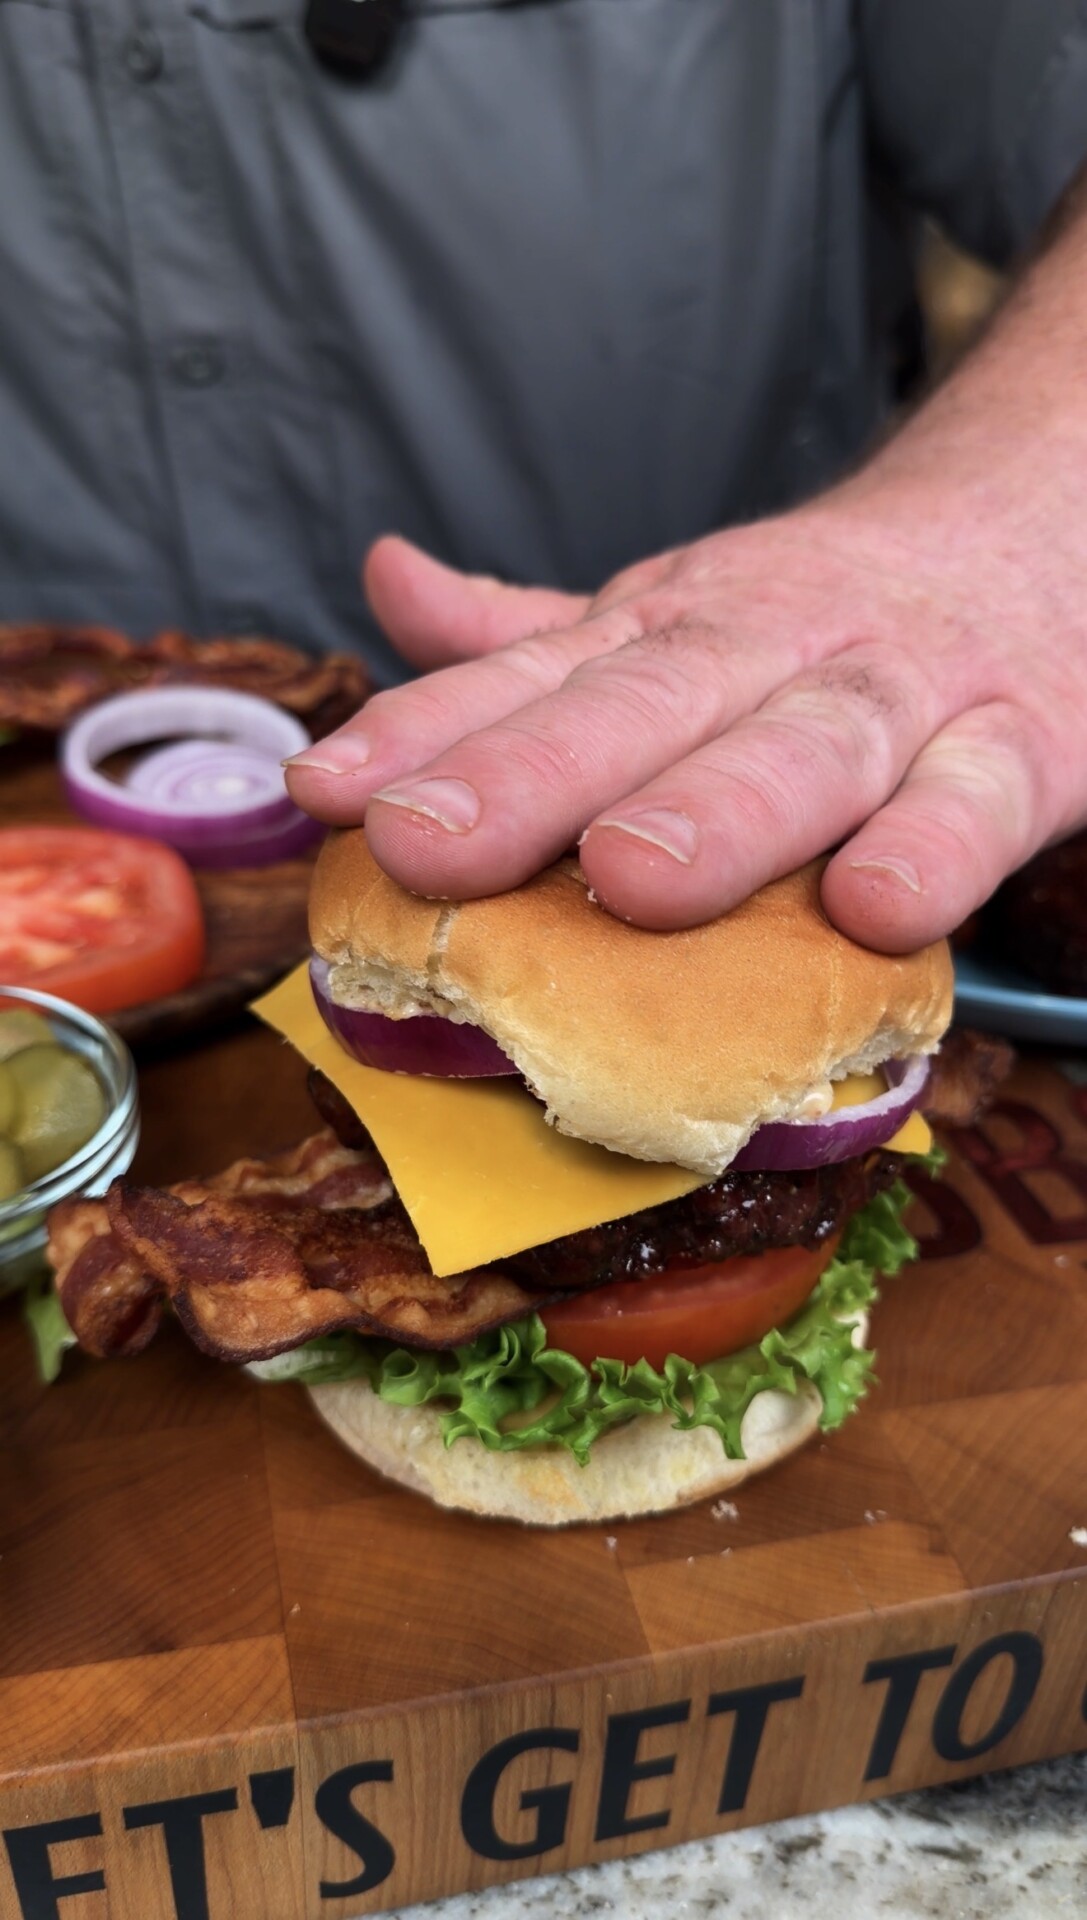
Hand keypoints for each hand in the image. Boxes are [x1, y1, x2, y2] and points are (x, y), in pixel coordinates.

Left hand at [284, 505, 1085, 952]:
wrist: (1049, 523)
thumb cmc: (829, 616)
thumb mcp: (682, 613)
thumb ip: (538, 630)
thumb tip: (383, 580)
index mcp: (674, 627)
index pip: (535, 674)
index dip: (426, 732)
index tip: (324, 790)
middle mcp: (773, 647)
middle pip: (649, 705)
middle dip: (533, 775)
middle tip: (426, 843)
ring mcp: (901, 694)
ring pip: (811, 746)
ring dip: (722, 807)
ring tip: (630, 874)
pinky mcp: (1024, 749)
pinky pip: (978, 802)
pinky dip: (933, 848)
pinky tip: (873, 908)